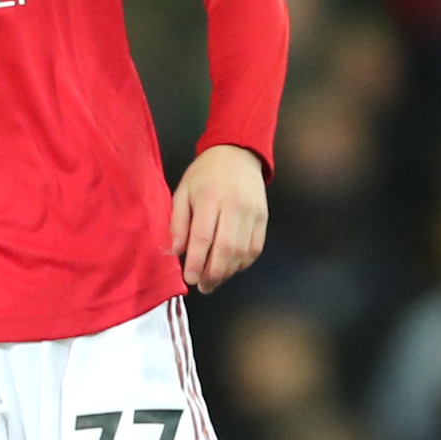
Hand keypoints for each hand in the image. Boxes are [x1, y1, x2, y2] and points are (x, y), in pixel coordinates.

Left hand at [170, 144, 267, 292]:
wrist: (238, 153)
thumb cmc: (205, 173)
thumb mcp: (183, 190)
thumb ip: (178, 221)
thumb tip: (176, 251)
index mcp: (210, 198)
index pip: (203, 237)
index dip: (196, 262)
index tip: (190, 278)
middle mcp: (234, 206)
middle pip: (226, 248)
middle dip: (214, 273)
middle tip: (204, 286)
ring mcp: (252, 212)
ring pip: (243, 251)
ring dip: (229, 271)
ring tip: (215, 280)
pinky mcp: (264, 217)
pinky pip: (256, 247)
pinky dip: (244, 262)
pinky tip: (231, 267)